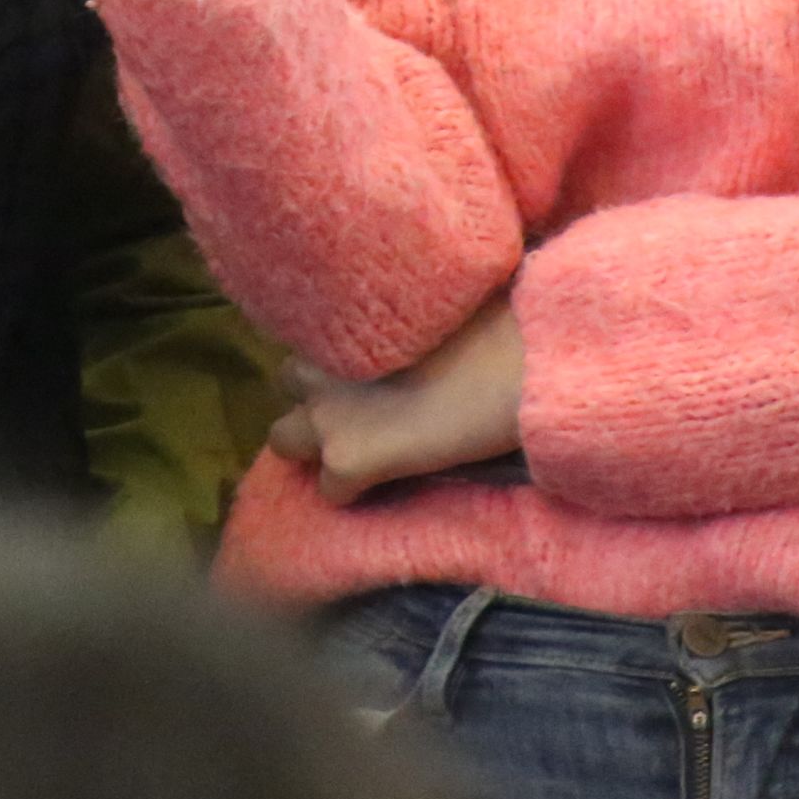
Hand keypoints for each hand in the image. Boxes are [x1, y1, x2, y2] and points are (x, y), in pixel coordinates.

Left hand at [266, 293, 525, 505]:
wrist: (515, 367)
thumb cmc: (497, 323)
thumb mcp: (437, 304)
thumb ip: (408, 318)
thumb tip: (420, 320)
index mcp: (345, 317)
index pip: (312, 336)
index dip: (339, 359)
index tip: (366, 370)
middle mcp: (323, 361)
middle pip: (285, 381)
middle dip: (312, 396)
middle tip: (354, 409)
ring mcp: (327, 413)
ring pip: (283, 438)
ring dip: (316, 445)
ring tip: (358, 452)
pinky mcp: (347, 460)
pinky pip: (329, 491)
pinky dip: (351, 494)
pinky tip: (385, 488)